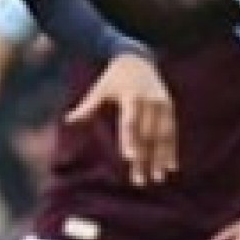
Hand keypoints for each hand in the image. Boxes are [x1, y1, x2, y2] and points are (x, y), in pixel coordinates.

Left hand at [71, 52, 177, 187]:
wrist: (138, 58)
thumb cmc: (113, 78)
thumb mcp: (99, 89)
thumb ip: (87, 106)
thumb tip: (68, 120)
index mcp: (132, 97)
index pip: (131, 122)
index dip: (130, 140)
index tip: (130, 158)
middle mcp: (150, 101)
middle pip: (147, 135)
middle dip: (144, 159)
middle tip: (140, 181)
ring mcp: (162, 105)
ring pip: (162, 136)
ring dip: (160, 159)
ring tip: (157, 178)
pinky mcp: (169, 108)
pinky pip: (171, 132)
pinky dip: (171, 149)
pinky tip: (170, 167)